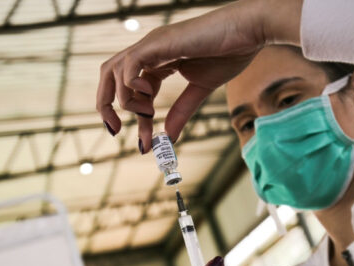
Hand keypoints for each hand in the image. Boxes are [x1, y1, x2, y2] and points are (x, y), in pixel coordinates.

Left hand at [96, 0, 302, 152]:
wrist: (247, 34)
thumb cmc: (228, 54)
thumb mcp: (200, 90)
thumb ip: (181, 111)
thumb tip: (168, 136)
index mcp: (157, 62)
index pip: (134, 92)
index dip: (136, 119)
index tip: (144, 144)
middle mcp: (149, 52)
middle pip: (110, 75)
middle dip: (106, 106)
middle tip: (115, 131)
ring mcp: (152, 45)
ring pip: (114, 70)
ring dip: (122, 100)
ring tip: (146, 114)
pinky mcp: (159, 42)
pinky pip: (130, 63)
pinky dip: (131, 84)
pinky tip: (149, 95)